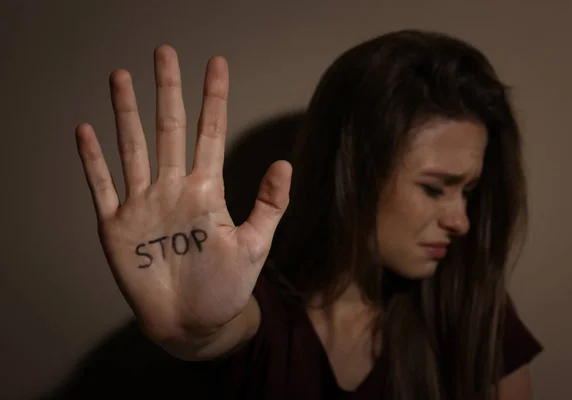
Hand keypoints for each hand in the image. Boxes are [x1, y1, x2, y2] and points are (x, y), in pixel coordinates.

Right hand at [75, 45, 291, 342]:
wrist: (193, 324)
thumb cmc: (226, 288)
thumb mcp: (254, 246)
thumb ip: (269, 205)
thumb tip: (285, 162)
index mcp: (206, 191)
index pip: (210, 134)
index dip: (214, 99)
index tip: (217, 65)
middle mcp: (173, 189)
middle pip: (169, 130)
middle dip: (168, 90)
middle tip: (165, 52)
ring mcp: (143, 205)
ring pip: (132, 148)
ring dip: (126, 113)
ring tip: (121, 77)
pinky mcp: (117, 226)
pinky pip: (102, 187)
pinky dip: (92, 161)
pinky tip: (85, 131)